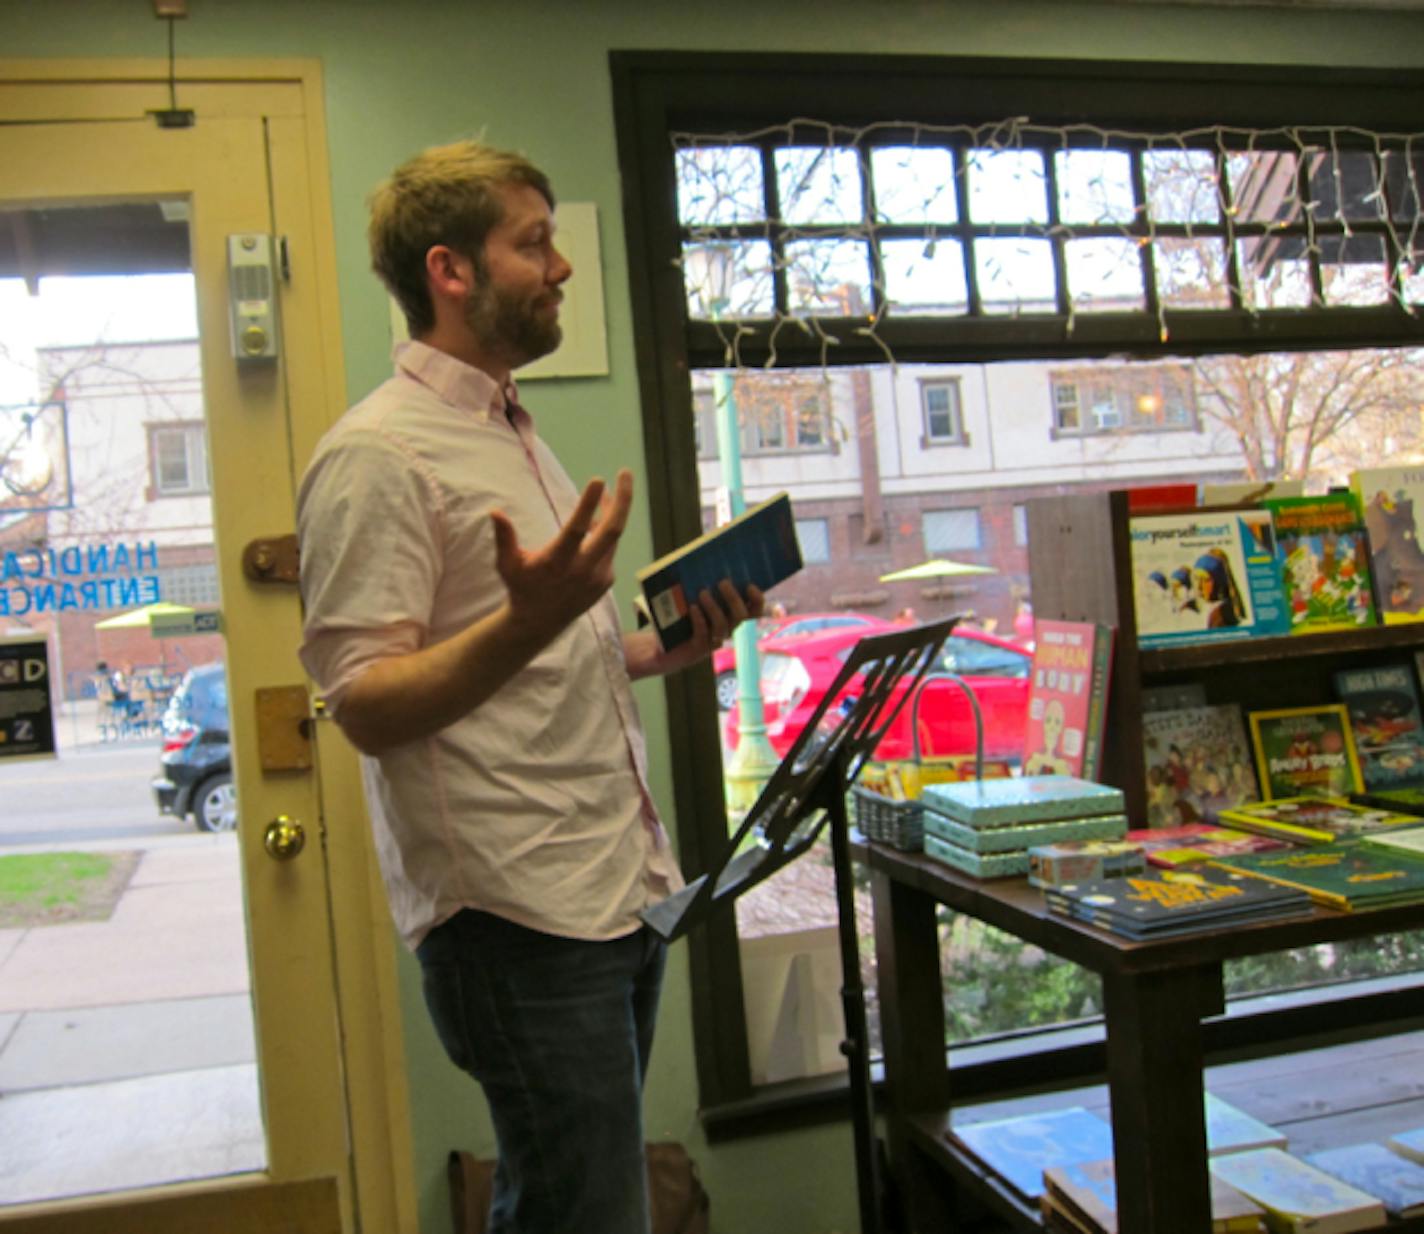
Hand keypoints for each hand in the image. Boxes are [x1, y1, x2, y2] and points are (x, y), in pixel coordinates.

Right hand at [489, 469, 633, 639]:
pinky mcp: (606, 581)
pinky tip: (601, 519)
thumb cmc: (521, 587)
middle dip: (623, 500)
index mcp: (558, 562)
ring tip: (609, 492)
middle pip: (613, 531)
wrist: (540, 623)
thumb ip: (504, 538)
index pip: (578, 529)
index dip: (589, 504)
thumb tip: (494, 512)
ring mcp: (599, 577)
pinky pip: (610, 550)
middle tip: (625, 473)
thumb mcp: (507, 564)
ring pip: (613, 537)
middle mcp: (583, 569)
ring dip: (613, 511)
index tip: (599, 479)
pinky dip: (607, 532)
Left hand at [656, 579, 766, 673]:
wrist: (657, 644)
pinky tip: (693, 608)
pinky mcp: (697, 649)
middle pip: (741, 617)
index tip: (749, 585)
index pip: (753, 612)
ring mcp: (712, 641)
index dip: (757, 600)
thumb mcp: (692, 597)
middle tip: (723, 582)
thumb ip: (706, 585)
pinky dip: (700, 620)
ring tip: (703, 593)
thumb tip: (712, 562)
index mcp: (730, 618)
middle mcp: (726, 630)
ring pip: (723, 626)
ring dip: (714, 607)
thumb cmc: (678, 616)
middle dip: (734, 599)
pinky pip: (703, 634)